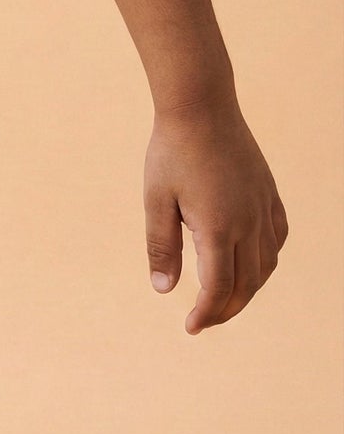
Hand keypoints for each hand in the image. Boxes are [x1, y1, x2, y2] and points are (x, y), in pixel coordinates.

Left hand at [143, 98, 287, 332]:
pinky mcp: (269, 193)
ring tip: (225, 297)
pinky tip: (252, 262)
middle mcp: (248, 222)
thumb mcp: (156, 199)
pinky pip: (277, 238)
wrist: (201, 105)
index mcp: (218, 227)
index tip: (191, 327)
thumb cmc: (172, 151)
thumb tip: (164, 290)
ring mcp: (263, 207)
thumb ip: (161, 246)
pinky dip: (267, 260)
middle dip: (226, 308)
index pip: (218, 288)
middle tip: (205, 320)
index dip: (206, 314)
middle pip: (246, 284)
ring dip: (248, 288)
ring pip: (266, 265)